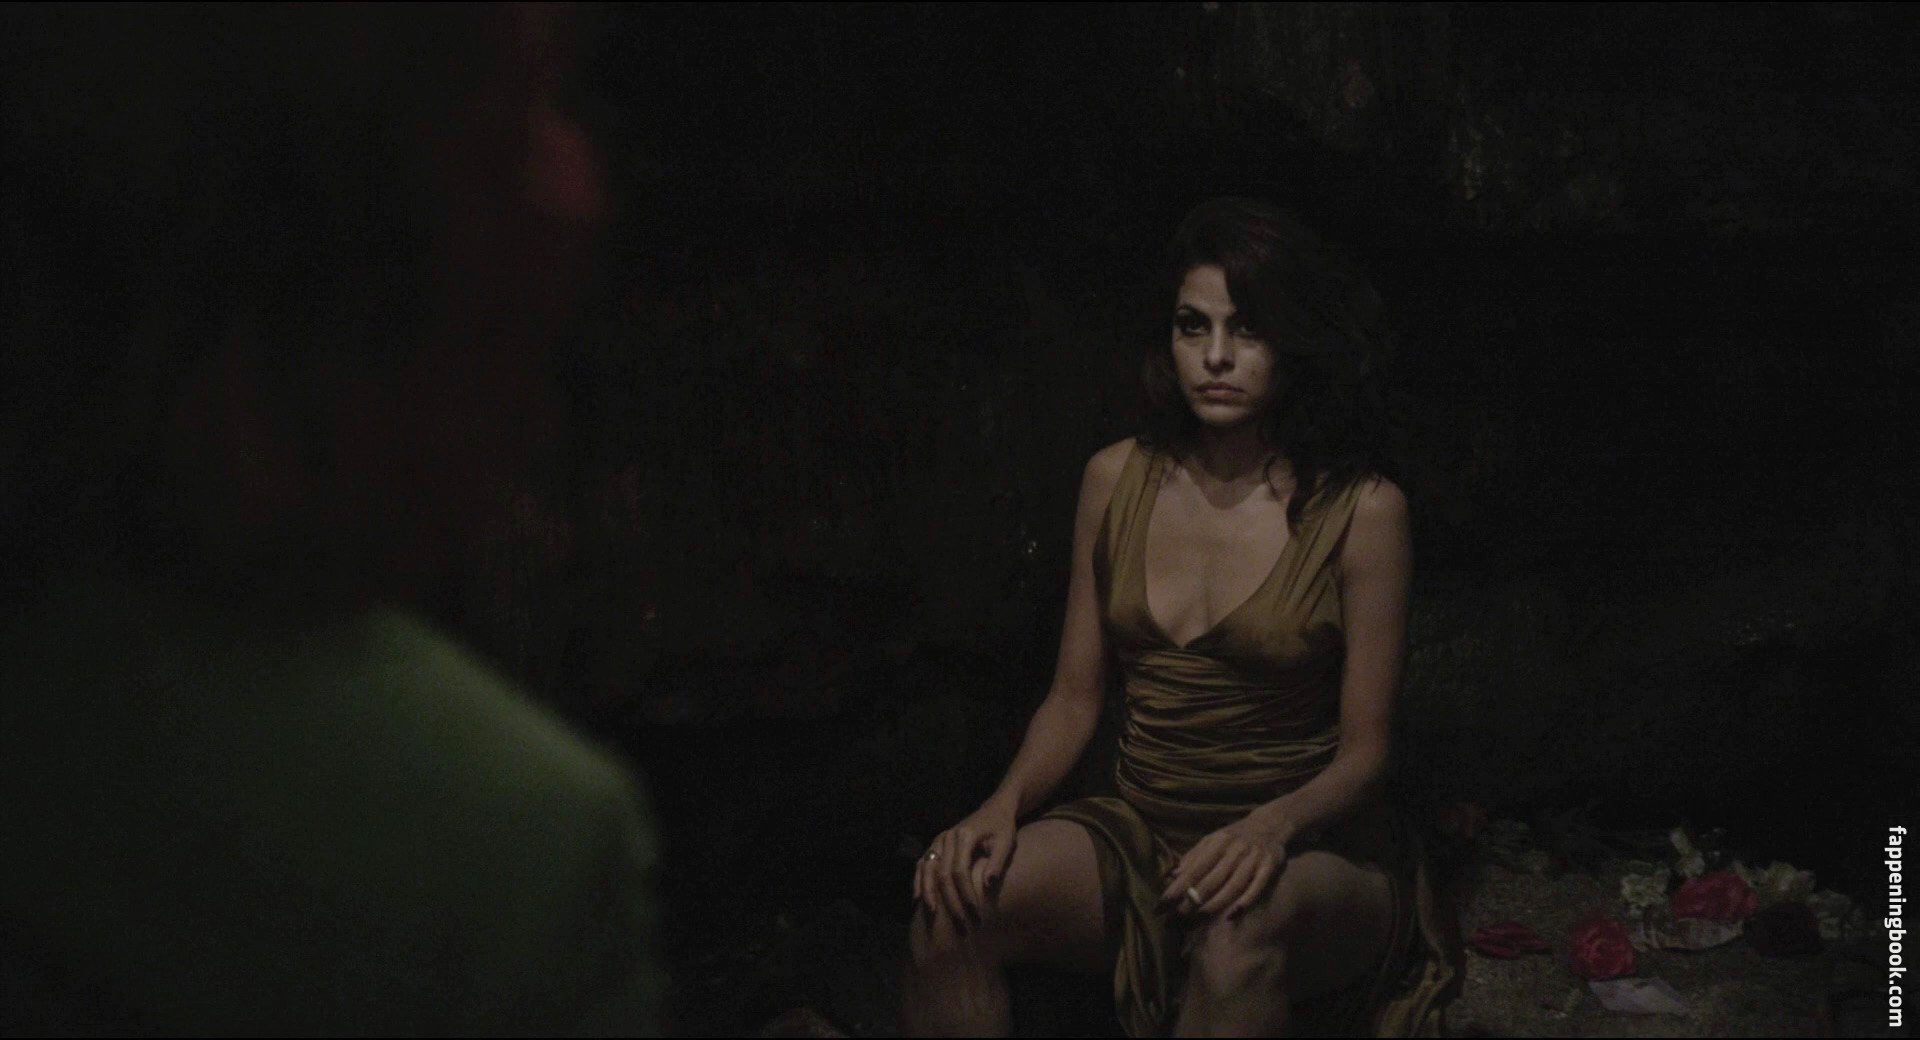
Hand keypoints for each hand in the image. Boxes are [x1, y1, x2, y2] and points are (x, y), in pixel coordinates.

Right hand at [913, 798, 1017, 928]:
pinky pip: (922, 864)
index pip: (960, 871)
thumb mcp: (1006, 842)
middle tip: (959, 922)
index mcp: (964, 836)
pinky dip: (918, 881)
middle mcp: (946, 837)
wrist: (993, 810)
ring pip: (926, 869)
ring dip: (928, 892)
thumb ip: (997, 862)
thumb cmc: (1002, 828)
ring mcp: (938, 841)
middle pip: (942, 873)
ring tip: (932, 913)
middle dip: (949, 900)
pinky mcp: (935, 845)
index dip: (965, 893)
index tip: (974, 912)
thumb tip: (988, 886)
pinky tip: (917, 898)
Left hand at [1159, 811, 1292, 919]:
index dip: (1178, 887)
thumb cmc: (1235, 836)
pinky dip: (1245, 902)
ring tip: (1200, 917)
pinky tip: (1232, 915)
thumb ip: (1194, 856)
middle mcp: (1235, 849)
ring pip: (1233, 885)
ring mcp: (1253, 858)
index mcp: (1218, 842)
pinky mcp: (1270, 866)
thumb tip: (1172, 874)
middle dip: (1195, 898)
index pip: (1194, 868)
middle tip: (1179, 916)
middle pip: (1212, 878)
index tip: (1163, 903)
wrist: (1270, 823)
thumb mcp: (1213, 839)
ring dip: (1216, 903)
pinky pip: (1257, 887)